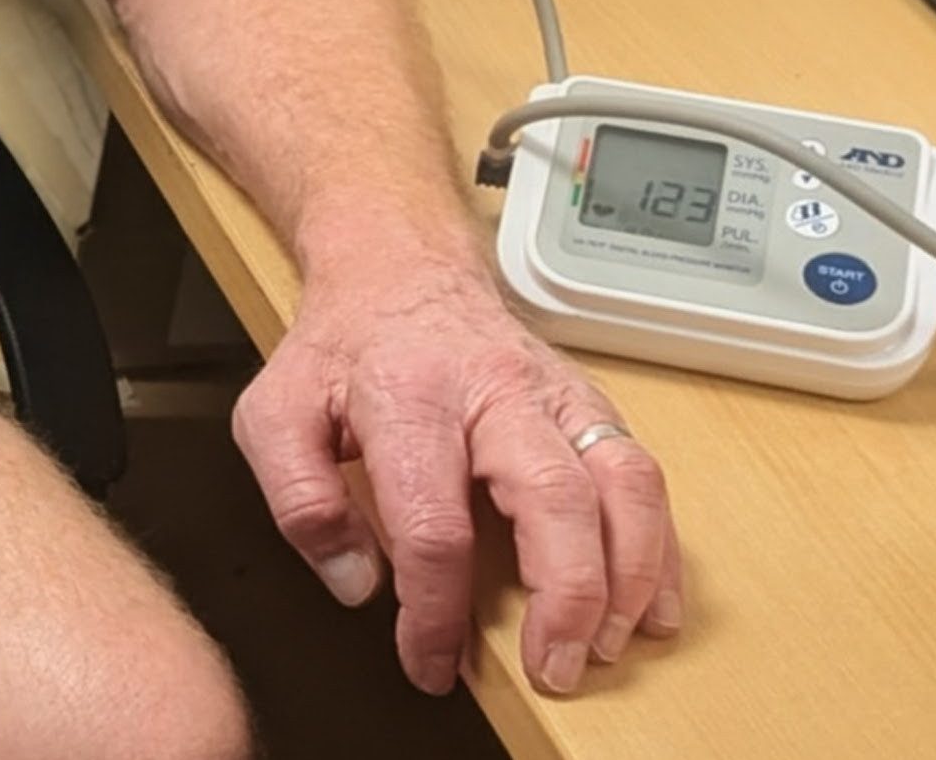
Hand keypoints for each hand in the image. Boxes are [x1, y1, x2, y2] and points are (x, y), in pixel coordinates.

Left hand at [231, 246, 683, 698]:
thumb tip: (356, 583)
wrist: (395, 265)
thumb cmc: (342, 348)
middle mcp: (493, 389)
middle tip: (552, 669)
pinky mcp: (589, 402)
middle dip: (564, 598)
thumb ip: (300, 501)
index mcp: (406, 394)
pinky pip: (643, 474)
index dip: (435, 611)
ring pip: (621, 480)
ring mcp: (552, 393)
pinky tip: (652, 603)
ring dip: (628, 576)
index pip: (433, 524)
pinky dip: (658, 548)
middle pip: (553, 497)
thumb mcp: (276, 413)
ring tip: (608, 644)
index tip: (430, 662)